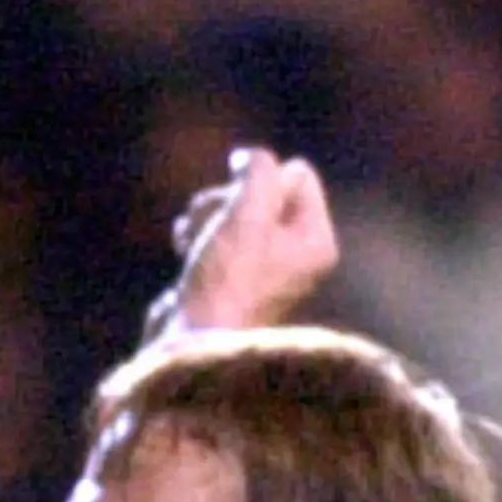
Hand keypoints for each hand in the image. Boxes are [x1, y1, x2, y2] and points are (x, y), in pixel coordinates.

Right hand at [156, 147, 341, 334]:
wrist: (192, 343)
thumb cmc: (226, 282)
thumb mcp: (247, 213)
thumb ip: (258, 171)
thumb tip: (248, 159)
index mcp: (316, 241)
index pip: (297, 173)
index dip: (260, 179)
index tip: (238, 207)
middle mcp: (297, 254)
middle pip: (264, 188)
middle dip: (229, 198)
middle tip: (211, 225)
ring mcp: (263, 267)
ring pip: (234, 207)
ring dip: (208, 215)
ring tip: (192, 241)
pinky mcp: (231, 276)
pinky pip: (217, 231)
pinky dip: (199, 235)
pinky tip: (184, 251)